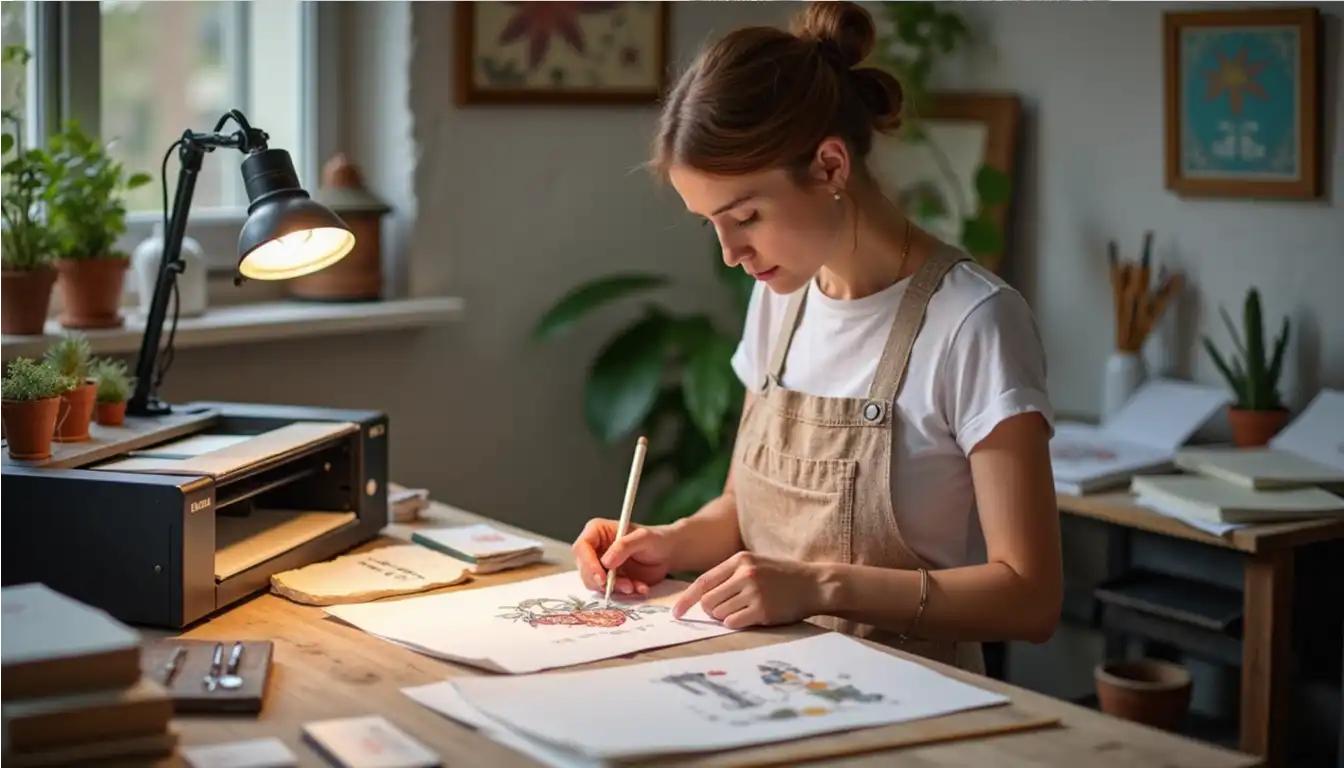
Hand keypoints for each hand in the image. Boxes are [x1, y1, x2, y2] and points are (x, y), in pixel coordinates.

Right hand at [572, 518, 674, 596]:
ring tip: (635, 585)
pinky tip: (639, 587)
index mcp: (597, 531)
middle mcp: (594, 549)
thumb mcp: (643, 537)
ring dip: (616, 588)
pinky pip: (609, 592)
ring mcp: (600, 567)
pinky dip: (624, 593)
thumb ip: (624, 546)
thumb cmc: (655, 539)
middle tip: (623, 585)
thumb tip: (606, 561)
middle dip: (603, 582)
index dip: (588, 564)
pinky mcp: (609, 581)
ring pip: (596, 584)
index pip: (582, 548)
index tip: (602, 578)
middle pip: (585, 570)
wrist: (667, 554)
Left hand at [671, 551, 823, 629]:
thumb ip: (730, 576)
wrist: (815, 584)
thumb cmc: (782, 576)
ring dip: (725, 618)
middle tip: (724, 611)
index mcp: (739, 560)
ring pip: (719, 614)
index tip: (676, 613)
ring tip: (743, 611)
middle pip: (707, 601)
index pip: (703, 582)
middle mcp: (745, 574)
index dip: (686, 599)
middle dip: (710, 611)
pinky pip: (734, 623)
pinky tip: (750, 617)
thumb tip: (701, 597)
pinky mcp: (763, 610)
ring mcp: (754, 592)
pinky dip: (737, 623)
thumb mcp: (755, 564)